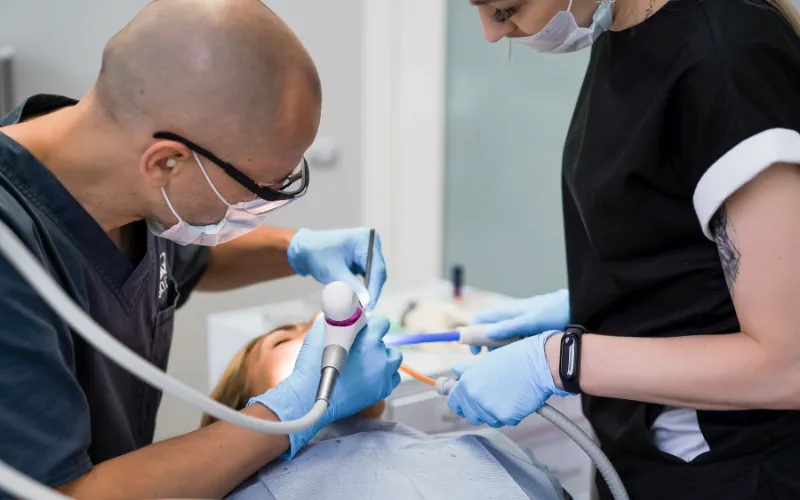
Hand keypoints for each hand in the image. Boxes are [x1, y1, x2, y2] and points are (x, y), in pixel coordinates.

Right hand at [250, 314, 401, 457]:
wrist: (309, 397)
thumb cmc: (312, 367)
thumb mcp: (319, 333)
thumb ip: (336, 319)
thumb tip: (342, 313)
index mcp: (367, 341)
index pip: (382, 323)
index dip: (371, 325)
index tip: (363, 329)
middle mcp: (379, 358)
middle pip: (386, 341)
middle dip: (374, 342)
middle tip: (359, 349)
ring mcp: (382, 376)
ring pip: (393, 358)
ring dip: (382, 357)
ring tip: (365, 362)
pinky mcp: (382, 390)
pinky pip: (393, 376)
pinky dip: (385, 374)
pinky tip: (369, 375)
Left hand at [287, 228, 385, 308]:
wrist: (304, 250)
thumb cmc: (317, 255)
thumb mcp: (334, 271)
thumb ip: (352, 287)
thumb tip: (367, 302)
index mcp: (365, 240)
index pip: (377, 267)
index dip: (374, 288)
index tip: (369, 306)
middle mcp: (370, 243)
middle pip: (377, 272)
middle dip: (371, 290)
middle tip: (365, 309)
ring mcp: (367, 250)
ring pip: (373, 275)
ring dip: (367, 290)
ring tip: (361, 306)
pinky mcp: (362, 259)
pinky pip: (367, 275)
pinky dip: (362, 286)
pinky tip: (357, 298)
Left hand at [447, 331, 569, 426]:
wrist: (539, 363)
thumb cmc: (515, 358)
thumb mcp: (487, 361)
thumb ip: (468, 371)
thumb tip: (455, 371)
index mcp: (467, 383)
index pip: (454, 403)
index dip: (461, 402)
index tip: (467, 401)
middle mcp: (474, 398)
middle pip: (470, 415)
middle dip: (479, 409)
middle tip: (493, 397)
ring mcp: (490, 409)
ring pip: (488, 420)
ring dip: (495, 412)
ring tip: (507, 395)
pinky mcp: (506, 418)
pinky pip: (505, 421)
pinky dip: (510, 414)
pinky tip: (517, 399)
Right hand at [469, 289, 569, 353]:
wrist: (576, 308)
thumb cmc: (554, 311)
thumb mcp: (531, 321)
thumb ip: (510, 326)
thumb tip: (488, 334)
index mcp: (507, 312)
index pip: (480, 319)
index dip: (472, 333)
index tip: (475, 352)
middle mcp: (510, 317)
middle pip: (488, 331)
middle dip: (486, 346)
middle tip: (491, 361)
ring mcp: (520, 324)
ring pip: (501, 338)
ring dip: (500, 350)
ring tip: (507, 362)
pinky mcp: (529, 331)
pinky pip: (514, 342)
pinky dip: (512, 350)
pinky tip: (520, 359)